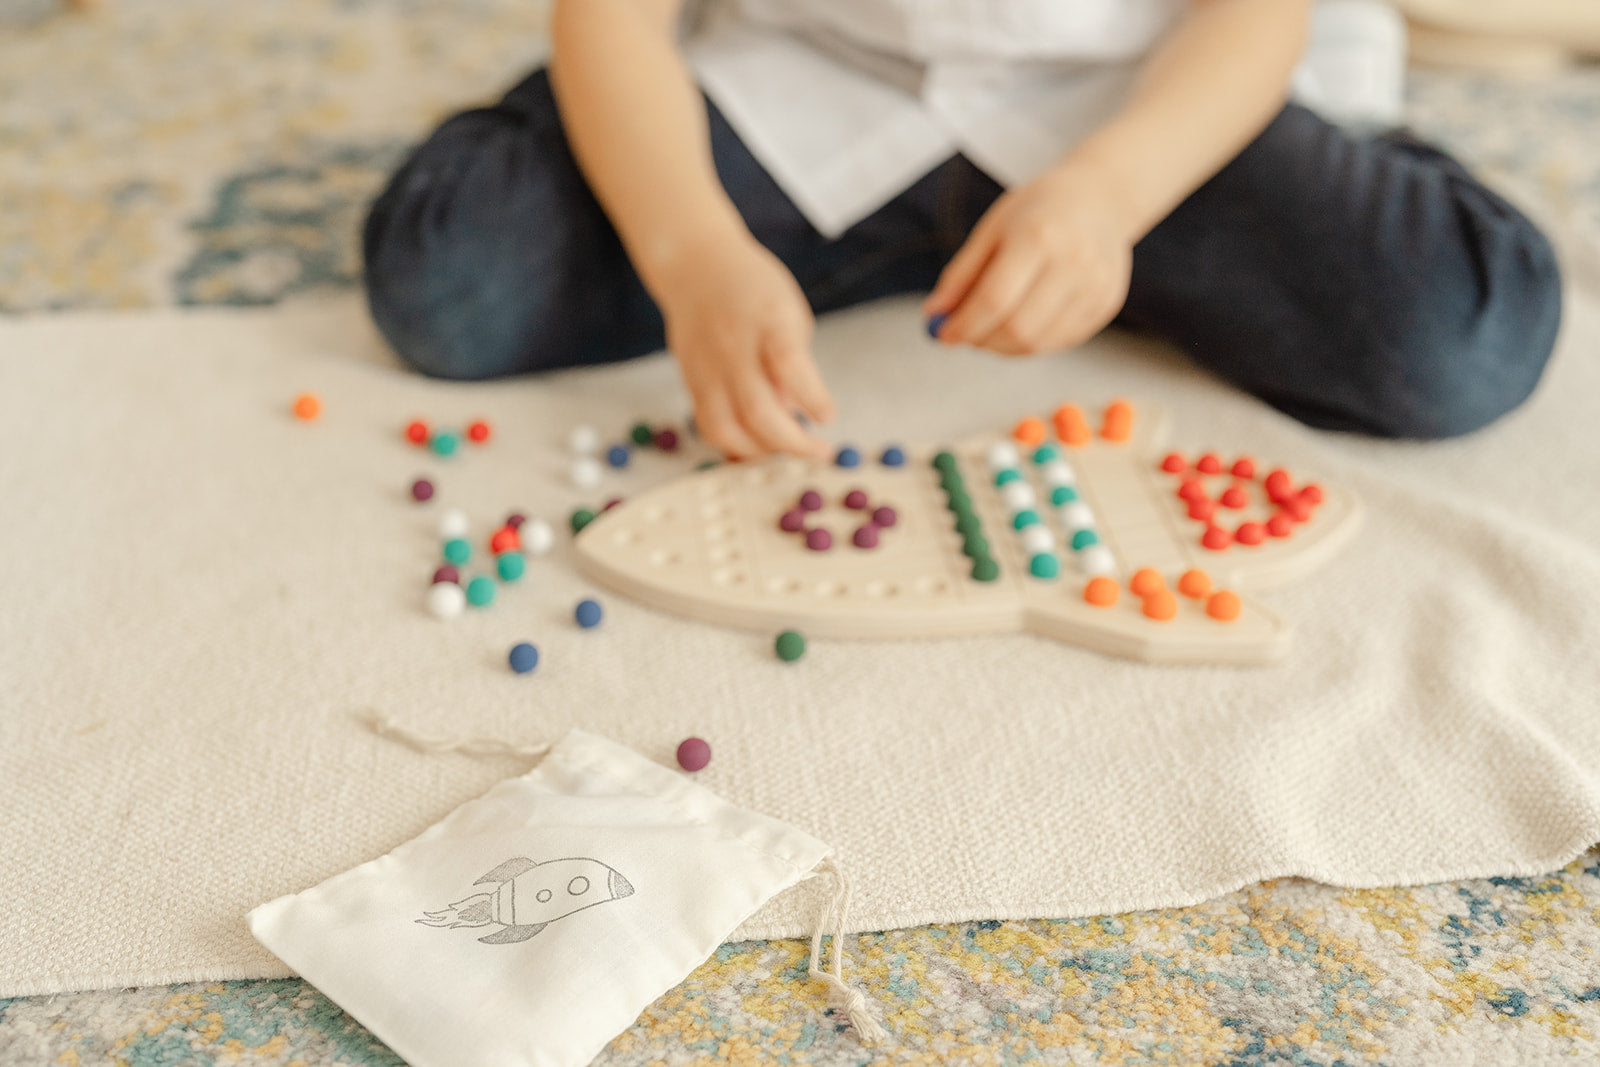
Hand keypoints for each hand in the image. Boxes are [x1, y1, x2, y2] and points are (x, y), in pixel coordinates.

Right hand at [653, 232, 834, 459]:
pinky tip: (757, 444)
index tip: (828, 419)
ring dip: (760, 451)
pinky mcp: (689, 380)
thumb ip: (795, 365)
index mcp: (767, 319)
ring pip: (725, 427)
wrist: (696, 266)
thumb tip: (796, 417)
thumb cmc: (754, 290)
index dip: (810, 397)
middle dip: (791, 441)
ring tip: (785, 449)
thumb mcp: (789, 313)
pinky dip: (734, 443)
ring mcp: (706, 366)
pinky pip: (709, 424)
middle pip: (757, 409)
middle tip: (819, 452)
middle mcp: (732, 345)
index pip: (788, 363)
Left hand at [923, 160, 1135, 355]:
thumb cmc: (1038, 210)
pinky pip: (1059, 342)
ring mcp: (1096, 286)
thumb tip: (933, 314)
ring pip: (1038, 343)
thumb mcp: (993, 228)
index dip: (964, 325)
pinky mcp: (1106, 304)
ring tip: (990, 330)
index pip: (994, 300)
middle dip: (982, 341)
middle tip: (965, 335)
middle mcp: (1074, 263)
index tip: (944, 334)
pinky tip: (1020, 325)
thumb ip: (962, 273)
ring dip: (1003, 348)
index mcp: (1039, 236)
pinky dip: (1030, 343)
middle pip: (1017, 328)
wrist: (1101, 198)